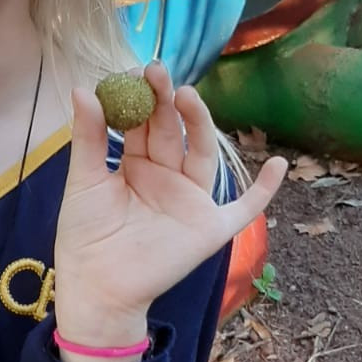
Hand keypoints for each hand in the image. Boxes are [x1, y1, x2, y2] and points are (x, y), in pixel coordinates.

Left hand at [53, 64, 285, 361]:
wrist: (97, 289)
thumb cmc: (84, 237)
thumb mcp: (83, 181)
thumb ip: (88, 138)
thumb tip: (82, 87)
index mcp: (136, 164)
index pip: (143, 123)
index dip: (141, 98)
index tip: (134, 72)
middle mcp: (167, 176)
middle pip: (173, 131)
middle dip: (166, 101)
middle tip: (157, 73)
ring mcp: (191, 200)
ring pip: (203, 153)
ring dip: (201, 124)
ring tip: (187, 95)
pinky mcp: (210, 228)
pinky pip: (245, 208)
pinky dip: (264, 190)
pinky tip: (279, 165)